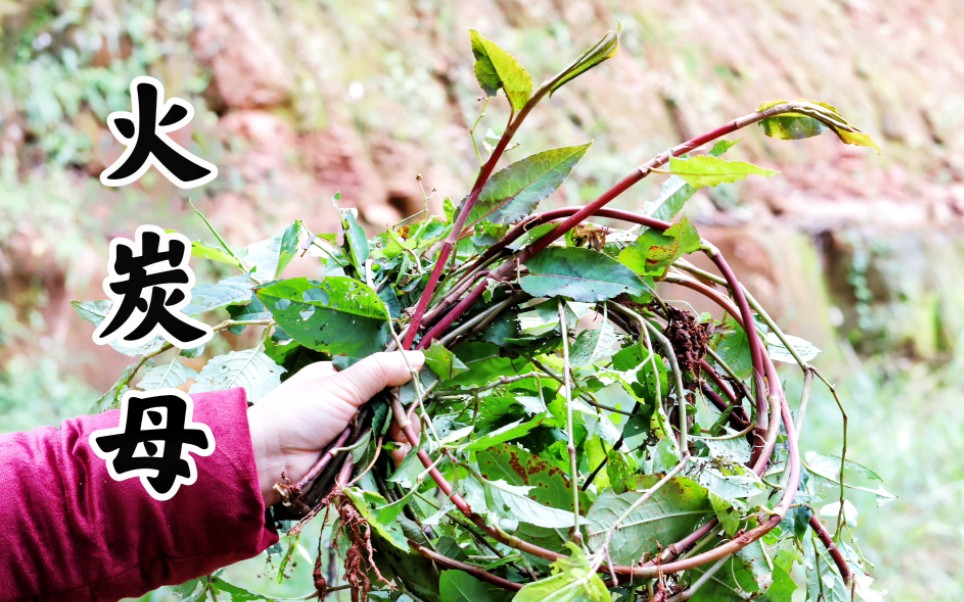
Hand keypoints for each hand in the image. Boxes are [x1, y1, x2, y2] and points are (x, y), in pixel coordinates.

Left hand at [247, 351, 423, 505]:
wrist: (268, 459)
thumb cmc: (299, 413)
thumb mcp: (341, 385)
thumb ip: (380, 371)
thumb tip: (419, 356)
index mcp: (344, 378)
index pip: (385, 375)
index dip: (403, 384)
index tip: (416, 392)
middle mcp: (350, 402)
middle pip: (392, 405)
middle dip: (403, 415)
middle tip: (405, 425)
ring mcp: (352, 431)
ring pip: (390, 431)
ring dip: (400, 437)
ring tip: (400, 445)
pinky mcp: (353, 457)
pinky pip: (381, 453)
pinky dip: (391, 455)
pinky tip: (395, 457)